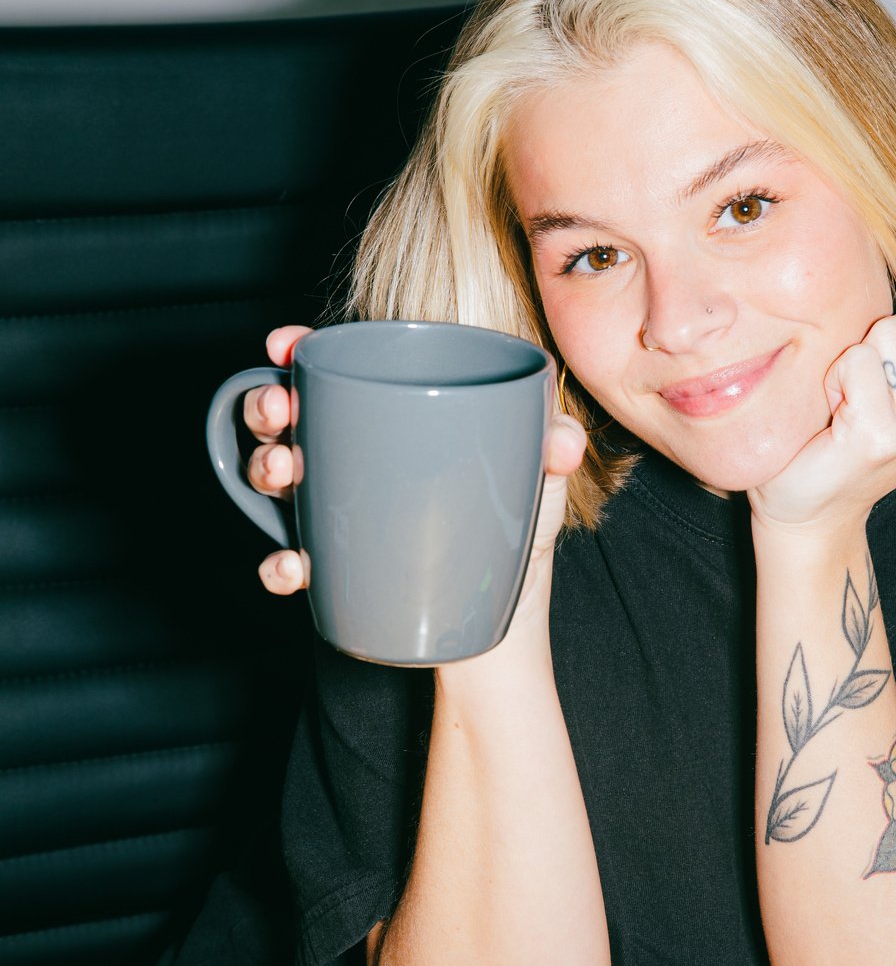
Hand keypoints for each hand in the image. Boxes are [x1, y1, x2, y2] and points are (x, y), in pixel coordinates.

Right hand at [247, 327, 586, 635]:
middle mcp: (355, 459)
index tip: (283, 346)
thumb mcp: (535, 480)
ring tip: (282, 475)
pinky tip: (295, 565)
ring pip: (275, 479)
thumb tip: (561, 440)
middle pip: (291, 417)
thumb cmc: (511, 531)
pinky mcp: (331, 569)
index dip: (298, 351)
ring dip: (264, 469)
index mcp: (395, 419)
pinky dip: (280, 564)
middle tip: (281, 412)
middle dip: (266, 404)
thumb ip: (554, 449)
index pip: (338, 372)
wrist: (501, 620)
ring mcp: (337, 512)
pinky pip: (287, 560)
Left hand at [748, 272, 895, 536]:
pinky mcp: (882, 437)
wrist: (815, 504)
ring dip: (857, 361)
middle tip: (870, 390)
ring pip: (889, 333)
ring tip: (852, 403)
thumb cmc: (858, 431)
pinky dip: (835, 377)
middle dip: (884, 340)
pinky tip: (836, 415)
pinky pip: (858, 359)